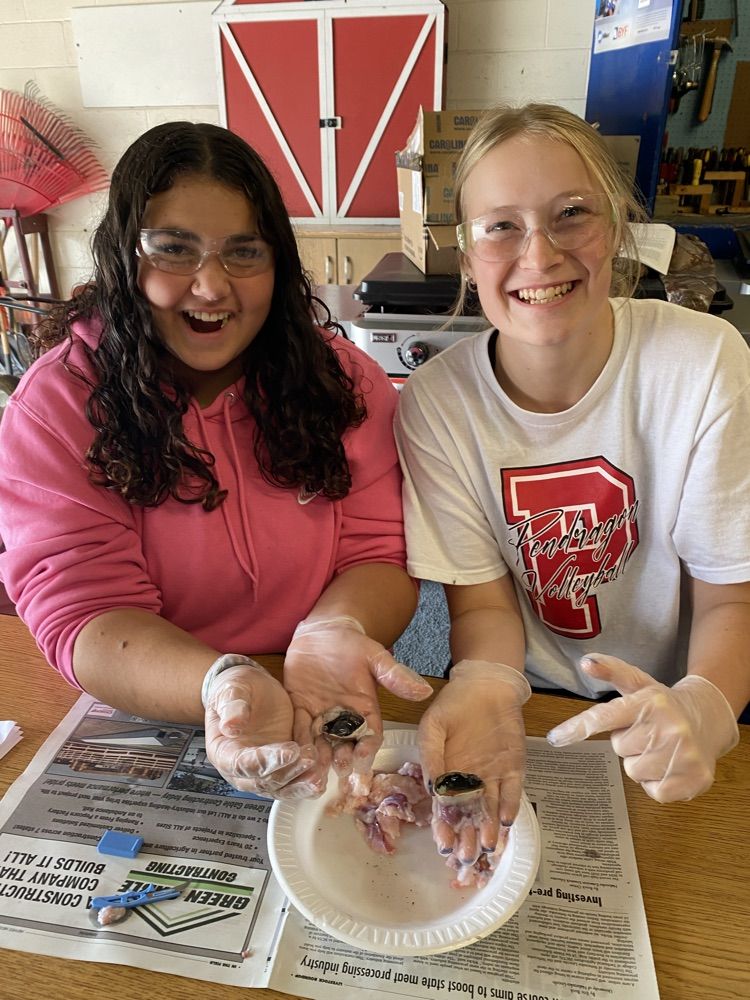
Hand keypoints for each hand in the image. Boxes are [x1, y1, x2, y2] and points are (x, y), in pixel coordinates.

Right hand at [203, 654, 323, 798]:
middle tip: (310, 759)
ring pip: (281, 787)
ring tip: (319, 778)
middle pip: (263, 781)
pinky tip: (323, 775)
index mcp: (223, 752)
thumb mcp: (232, 690)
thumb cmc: (237, 689)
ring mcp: (262, 771)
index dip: (265, 761)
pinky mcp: (281, 768)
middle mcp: (241, 769)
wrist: (252, 690)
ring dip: (300, 784)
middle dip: (289, 772)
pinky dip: (307, 781)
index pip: (242, 764)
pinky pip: (293, 782)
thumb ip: (232, 707)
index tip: (290, 751)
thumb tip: (231, 726)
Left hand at [284, 615, 432, 776]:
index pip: (370, 735)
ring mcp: (320, 716)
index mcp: (365, 709)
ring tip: (315, 769)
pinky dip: (298, 741)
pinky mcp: (300, 710)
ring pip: (321, 743)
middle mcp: (343, 719)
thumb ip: (395, 676)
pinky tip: (296, 752)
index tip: (363, 757)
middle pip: (345, 745)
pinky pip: (299, 729)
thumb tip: (425, 690)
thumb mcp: (375, 658)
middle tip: (339, 767)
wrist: (323, 632)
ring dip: (318, 758)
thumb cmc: (352, 643)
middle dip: (343, 758)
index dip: (368, 748)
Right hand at [418, 660, 530, 865]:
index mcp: (447, 775)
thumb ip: (431, 757)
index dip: (444, 827)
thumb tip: (433, 789)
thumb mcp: (432, 726)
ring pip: (490, 811)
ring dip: (488, 829)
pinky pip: (511, 792)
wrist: (485, 685)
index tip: (443, 845)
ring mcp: (493, 777)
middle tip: (466, 857)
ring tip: (486, 846)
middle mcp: (470, 782)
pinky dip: (509, 806)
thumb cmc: (453, 705)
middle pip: (468, 817)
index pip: (445, 809)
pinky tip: (504, 820)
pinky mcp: (514, 769)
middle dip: (467, 838)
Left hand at [546, 653, 739, 801]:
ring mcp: (684, 755)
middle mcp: (669, 727)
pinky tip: (669, 764)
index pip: (604, 717)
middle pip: (619, 748)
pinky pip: (653, 791)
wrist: (709, 718)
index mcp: (650, 702)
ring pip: (634, 772)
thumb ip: (611, 670)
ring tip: (659, 746)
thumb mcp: (638, 683)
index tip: (555, 738)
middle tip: (646, 731)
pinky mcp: (694, 779)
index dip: (576, 728)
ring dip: (642, 762)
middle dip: (628, 741)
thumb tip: (585, 662)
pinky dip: (657, 782)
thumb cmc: (665, 703)